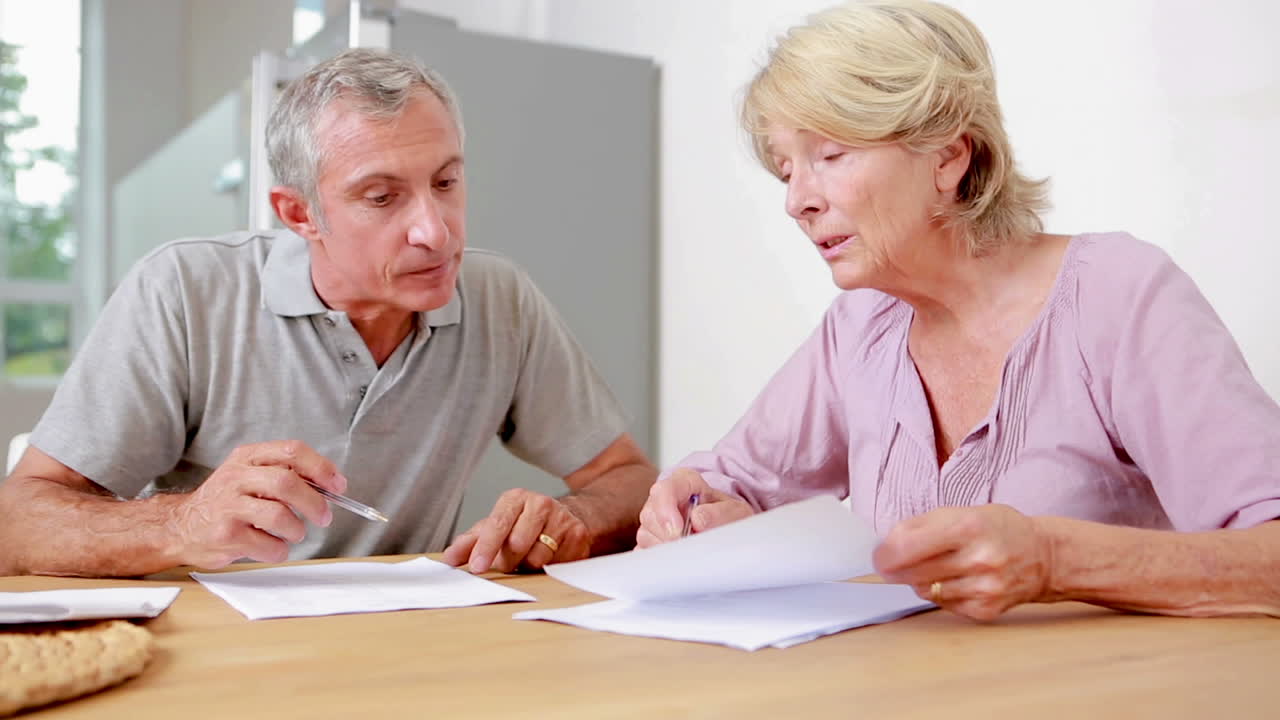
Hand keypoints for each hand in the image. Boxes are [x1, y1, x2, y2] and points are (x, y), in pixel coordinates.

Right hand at [167, 441, 345, 567]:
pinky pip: (270, 546)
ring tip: (291, 533)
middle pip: (288, 483)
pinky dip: (279, 550)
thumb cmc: (227, 502)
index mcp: (248, 457)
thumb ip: (286, 474)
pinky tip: (269, 545)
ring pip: (281, 517)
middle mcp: (236, 477)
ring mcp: (228, 506)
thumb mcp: (250, 475)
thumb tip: (332, 485)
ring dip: (296, 530)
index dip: (321, 468)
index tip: (338, 486)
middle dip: (315, 503)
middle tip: (324, 517)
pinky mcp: (225, 535)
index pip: (292, 451)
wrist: (181, 527)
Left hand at [442, 489, 590, 572]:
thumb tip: (448, 559)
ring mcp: (562, 519)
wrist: (567, 517)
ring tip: (530, 555)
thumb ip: (470, 543)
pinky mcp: (578, 536)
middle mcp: (540, 503)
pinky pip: (557, 565)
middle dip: (509, 560)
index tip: (478, 567)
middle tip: (511, 559)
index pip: (498, 524)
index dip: (486, 547)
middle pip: (516, 545)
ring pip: (537, 558)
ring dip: (529, 566)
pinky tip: (548, 556)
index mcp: (515, 499)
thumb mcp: (495, 528)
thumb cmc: (523, 524)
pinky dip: (548, 567)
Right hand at [635, 468, 753, 547]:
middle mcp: (662, 498)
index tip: (677, 531)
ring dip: (667, 547)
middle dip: (669, 536)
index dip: (666, 511)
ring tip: (690, 548)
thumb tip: (698, 519)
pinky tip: (679, 556)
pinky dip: (661, 557)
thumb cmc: (726, 516)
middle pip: (650, 515)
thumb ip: (720, 513)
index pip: (664, 490)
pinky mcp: (647, 538)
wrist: (724, 525)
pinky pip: (644, 550)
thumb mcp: (735, 512)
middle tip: (690, 545)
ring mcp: (652, 518)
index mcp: (684, 482)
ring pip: (645, 535)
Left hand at [872, 504, 1053, 620]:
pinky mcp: (986, 610)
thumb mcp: (960, 511)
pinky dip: (940, 594)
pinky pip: (944, 605)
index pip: (907, 546)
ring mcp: (984, 588)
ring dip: (919, 580)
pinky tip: (954, 580)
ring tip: (935, 567)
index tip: (878, 555)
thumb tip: (884, 545)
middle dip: (896, 569)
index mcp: (968, 527)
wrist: (1044, 556)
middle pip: (912, 572)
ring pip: (925, 591)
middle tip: (892, 564)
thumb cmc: (997, 529)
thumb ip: (920, 525)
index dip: (885, 553)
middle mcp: (978, 560)